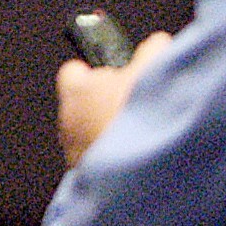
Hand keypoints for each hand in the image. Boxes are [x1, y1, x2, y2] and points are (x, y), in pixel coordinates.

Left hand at [56, 31, 172, 166]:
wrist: (145, 174)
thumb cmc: (139, 121)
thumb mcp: (152, 70)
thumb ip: (152, 51)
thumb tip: (157, 45)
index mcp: (77, 91)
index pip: (72, 71)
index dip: (94, 71)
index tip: (112, 73)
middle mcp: (69, 124)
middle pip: (82, 105)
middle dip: (105, 104)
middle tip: (131, 104)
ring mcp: (76, 155)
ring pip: (89, 137)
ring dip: (109, 135)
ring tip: (138, 135)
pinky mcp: (88, 180)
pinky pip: (97, 164)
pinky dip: (114, 160)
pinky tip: (138, 158)